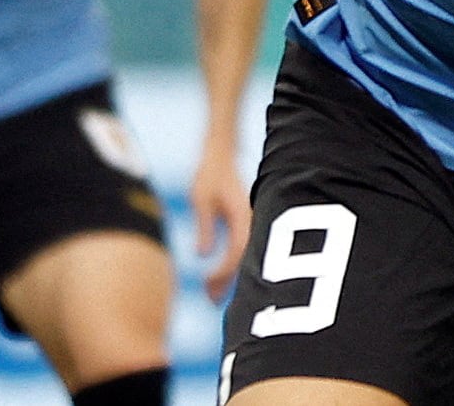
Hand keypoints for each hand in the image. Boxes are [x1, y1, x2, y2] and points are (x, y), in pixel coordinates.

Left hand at [190, 150, 252, 302]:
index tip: (206, 283)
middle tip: (211, 300)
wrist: (222, 154)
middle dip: (228, 282)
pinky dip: (231, 265)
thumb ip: (204, 226)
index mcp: (242, 214)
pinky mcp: (246, 222)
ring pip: (245, 256)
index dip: (223, 272)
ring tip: (212, 294)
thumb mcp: (201, 199)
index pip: (237, 251)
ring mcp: (251, 221)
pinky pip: (243, 249)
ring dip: (229, 275)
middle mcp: (252, 219)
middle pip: (245, 259)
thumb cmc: (210, 174)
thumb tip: (203, 255)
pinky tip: (218, 276)